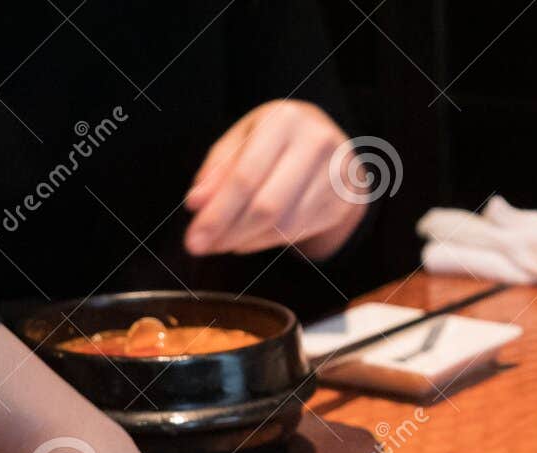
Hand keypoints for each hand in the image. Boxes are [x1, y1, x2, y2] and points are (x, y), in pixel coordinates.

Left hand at [183, 99, 364, 258]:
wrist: (333, 147)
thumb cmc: (277, 140)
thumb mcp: (243, 140)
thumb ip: (218, 169)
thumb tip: (196, 205)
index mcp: (285, 120)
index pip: (245, 176)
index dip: (217, 213)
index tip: (193, 239)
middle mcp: (315, 145)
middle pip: (266, 206)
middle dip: (229, 232)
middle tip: (200, 247)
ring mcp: (335, 176)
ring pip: (283, 226)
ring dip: (245, 240)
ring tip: (221, 241)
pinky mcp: (342, 203)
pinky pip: (298, 232)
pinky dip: (265, 241)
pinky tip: (246, 239)